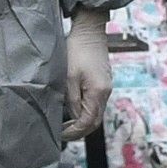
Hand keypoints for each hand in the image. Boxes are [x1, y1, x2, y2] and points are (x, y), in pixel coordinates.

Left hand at [63, 10, 114, 140]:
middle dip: (79, 131)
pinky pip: (97, 104)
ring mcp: (107, 87)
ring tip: (65, 123)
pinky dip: (86, 112)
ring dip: (82, 122)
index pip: (88, 122)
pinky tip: (73, 110)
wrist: (90, 32)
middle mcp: (106, 92)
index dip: (74, 132)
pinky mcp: (104, 83)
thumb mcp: (69, 77)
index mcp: (98, 92)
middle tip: (62, 133)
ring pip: (96, 113)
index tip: (60, 135)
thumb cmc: (76, 51)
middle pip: (95, 121)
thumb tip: (73, 118)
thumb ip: (72, 100)